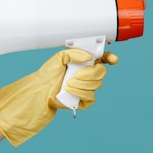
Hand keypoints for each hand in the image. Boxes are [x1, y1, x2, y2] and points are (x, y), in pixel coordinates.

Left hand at [0, 49, 117, 146]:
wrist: (41, 89)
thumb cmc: (49, 73)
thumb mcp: (59, 57)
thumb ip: (74, 53)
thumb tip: (88, 57)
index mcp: (85, 62)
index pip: (104, 59)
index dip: (110, 58)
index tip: (111, 59)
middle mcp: (88, 74)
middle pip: (102, 72)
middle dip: (90, 73)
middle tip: (75, 74)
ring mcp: (87, 87)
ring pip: (97, 85)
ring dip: (81, 84)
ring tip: (67, 83)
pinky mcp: (84, 100)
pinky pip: (90, 97)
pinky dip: (80, 93)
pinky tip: (69, 90)